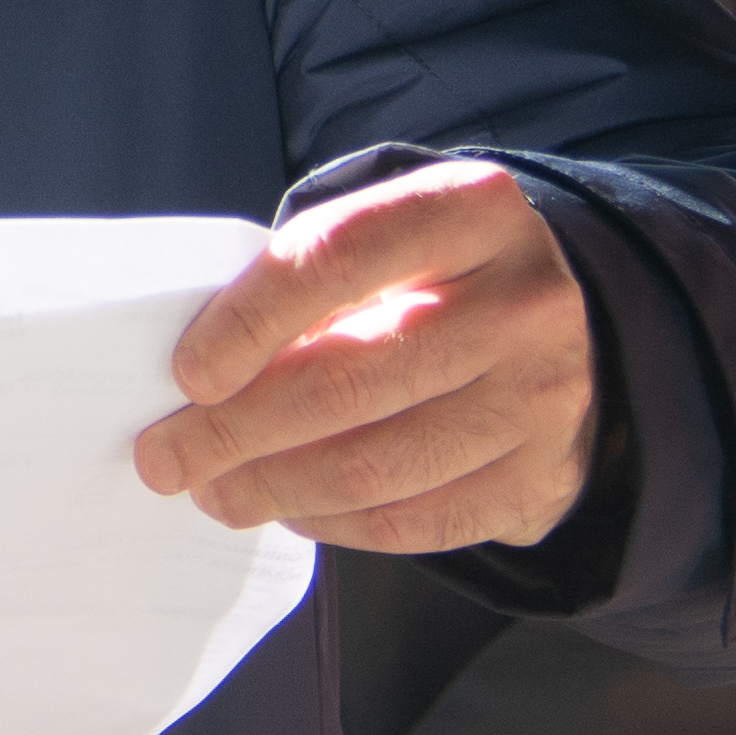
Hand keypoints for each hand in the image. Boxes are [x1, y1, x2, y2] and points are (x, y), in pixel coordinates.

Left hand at [140, 163, 595, 552]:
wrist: (568, 332)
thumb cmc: (438, 279)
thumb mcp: (390, 240)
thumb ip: (308, 280)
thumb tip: (199, 374)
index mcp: (471, 211)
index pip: (337, 259)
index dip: (249, 321)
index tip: (187, 375)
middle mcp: (521, 303)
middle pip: (350, 380)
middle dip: (235, 429)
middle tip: (167, 456)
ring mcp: (542, 398)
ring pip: (376, 466)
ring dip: (273, 487)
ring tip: (214, 489)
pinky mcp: (543, 479)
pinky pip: (414, 522)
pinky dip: (334, 523)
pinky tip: (290, 509)